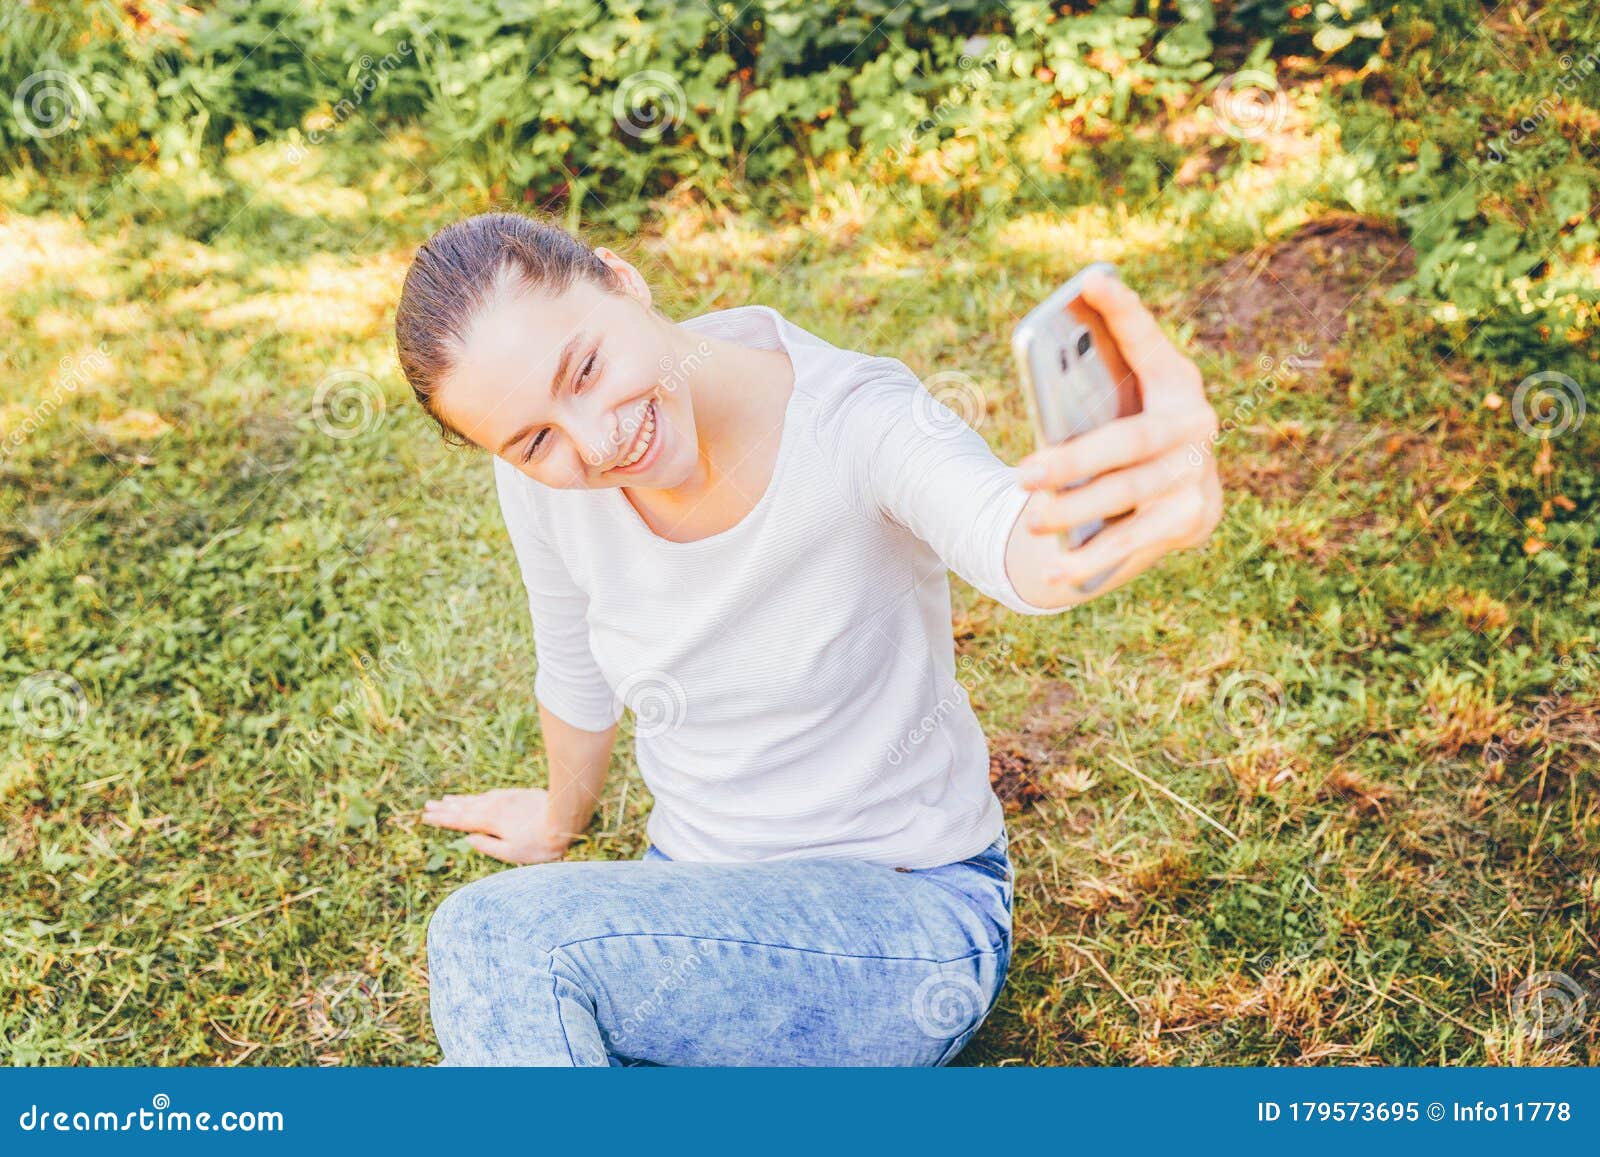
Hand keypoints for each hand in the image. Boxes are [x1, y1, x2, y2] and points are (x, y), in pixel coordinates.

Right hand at [421, 788, 572, 864]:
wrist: (563, 817)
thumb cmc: (539, 842)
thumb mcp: (511, 852)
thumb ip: (488, 846)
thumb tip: (469, 839)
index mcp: (489, 821)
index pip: (459, 820)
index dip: (442, 819)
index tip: (426, 817)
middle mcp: (493, 806)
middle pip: (464, 807)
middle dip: (445, 808)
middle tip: (427, 806)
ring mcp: (504, 798)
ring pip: (475, 799)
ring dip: (458, 800)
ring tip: (444, 800)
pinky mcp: (515, 795)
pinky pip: (488, 795)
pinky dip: (476, 796)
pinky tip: (474, 798)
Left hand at [1014, 269, 1222, 596]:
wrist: (1175, 500)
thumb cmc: (1126, 435)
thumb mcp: (1112, 408)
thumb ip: (1087, 392)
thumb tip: (1043, 375)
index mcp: (1175, 380)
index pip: (1148, 341)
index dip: (1123, 312)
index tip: (1091, 280)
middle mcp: (1196, 423)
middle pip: (1130, 441)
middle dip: (1074, 461)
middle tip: (1023, 475)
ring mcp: (1199, 473)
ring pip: (1129, 495)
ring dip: (1075, 511)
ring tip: (1030, 521)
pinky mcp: (1194, 518)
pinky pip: (1134, 542)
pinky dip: (1090, 559)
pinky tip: (1052, 571)